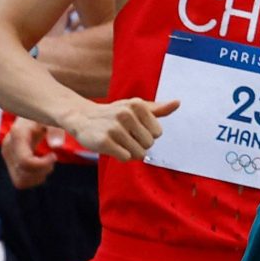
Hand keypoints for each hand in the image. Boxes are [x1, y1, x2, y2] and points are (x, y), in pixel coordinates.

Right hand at [0, 117, 56, 188]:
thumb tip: (56, 145)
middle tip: (51, 159)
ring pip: (20, 181)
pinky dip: (33, 179)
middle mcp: (8, 147)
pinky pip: (19, 181)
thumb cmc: (45, 114)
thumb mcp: (53, 118)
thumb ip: (56, 129)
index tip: (54, 155)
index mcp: (18, 135)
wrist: (32, 113)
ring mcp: (7, 156)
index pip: (26, 162)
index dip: (43, 165)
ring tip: (47, 163)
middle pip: (23, 174)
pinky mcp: (9, 162)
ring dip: (37, 177)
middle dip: (41, 171)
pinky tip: (41, 167)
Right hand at [65, 96, 179, 160]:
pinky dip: (120, 156)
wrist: (82, 118)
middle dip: (139, 144)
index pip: (158, 133)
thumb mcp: (134, 107)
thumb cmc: (114, 114)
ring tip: (118, 141)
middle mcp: (126, 114)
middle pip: (149, 144)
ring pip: (138, 153)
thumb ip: (157, 108)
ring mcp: (113, 128)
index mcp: (137, 105)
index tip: (134, 128)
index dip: (147, 134)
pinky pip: (125, 157)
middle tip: (124, 136)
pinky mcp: (103, 141)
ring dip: (130, 152)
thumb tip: (178, 102)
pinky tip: (111, 147)